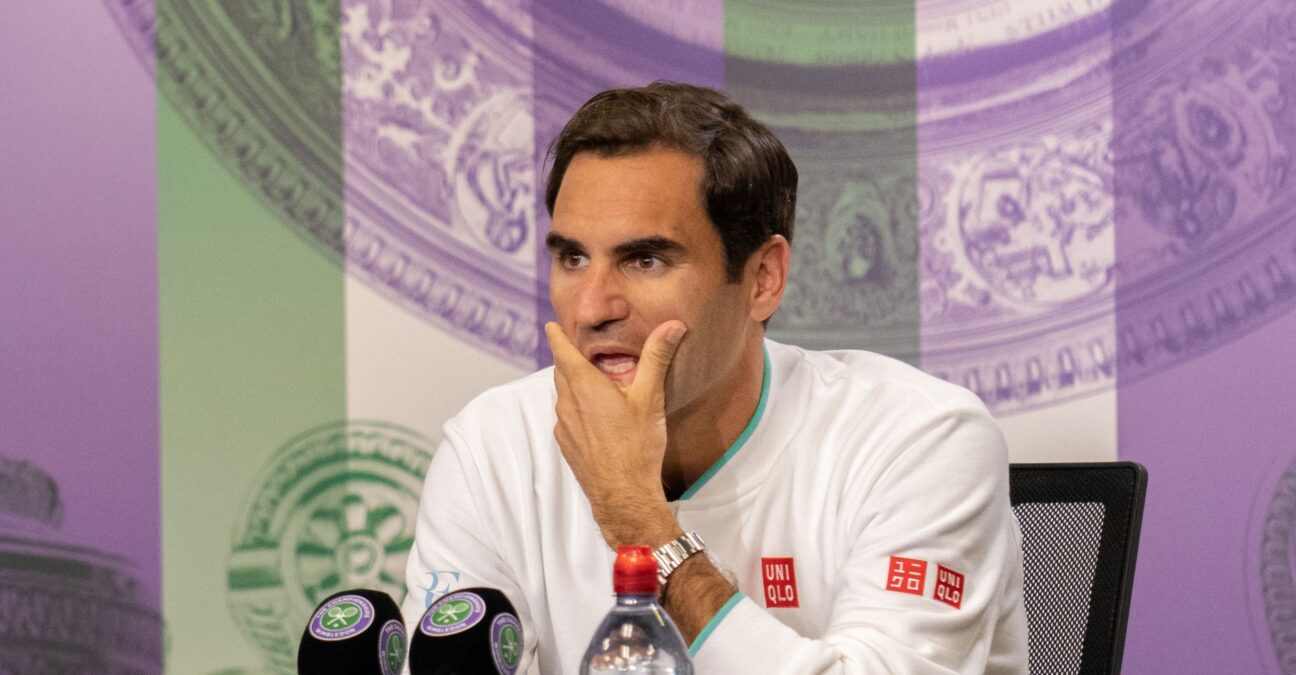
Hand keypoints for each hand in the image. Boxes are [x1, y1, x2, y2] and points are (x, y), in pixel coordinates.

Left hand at [545, 320, 686, 547]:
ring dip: (573, 386)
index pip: (562, 351)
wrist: (623, 495)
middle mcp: (567, 403)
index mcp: (584, 386)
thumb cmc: (636, 446)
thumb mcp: (650, 397)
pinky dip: (576, 409)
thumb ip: (657, 358)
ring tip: (592, 383)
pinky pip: (567, 418)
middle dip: (567, 359)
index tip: (552, 326)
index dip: (557, 336)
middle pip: (561, 372)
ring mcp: (564, 426)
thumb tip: (672, 325)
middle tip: (578, 350)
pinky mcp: (567, 445)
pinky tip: (595, 417)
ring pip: (563, 396)